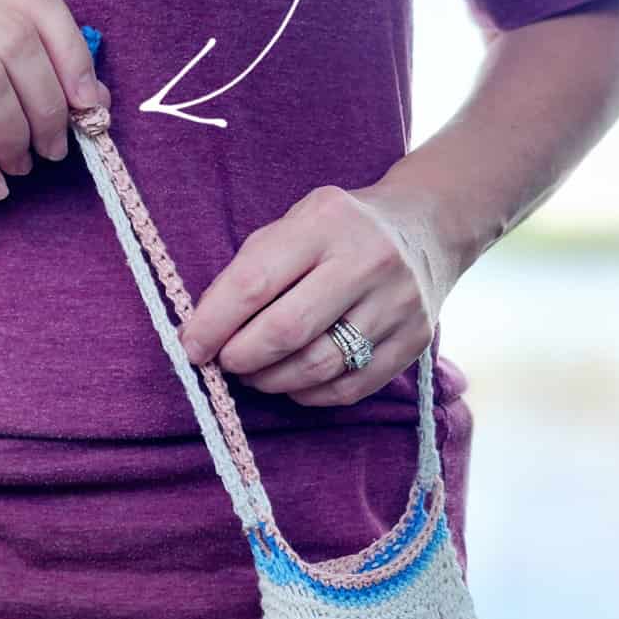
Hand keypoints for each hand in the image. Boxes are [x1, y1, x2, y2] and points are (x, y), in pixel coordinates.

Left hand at [177, 183, 459, 404]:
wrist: (427, 228)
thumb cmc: (339, 231)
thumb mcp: (293, 225)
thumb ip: (250, 270)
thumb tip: (202, 331)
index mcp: (326, 224)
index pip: (255, 283)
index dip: (214, 324)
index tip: (191, 347)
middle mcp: (367, 261)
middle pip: (287, 331)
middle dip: (241, 357)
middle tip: (225, 362)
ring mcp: (397, 304)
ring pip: (318, 366)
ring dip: (272, 381)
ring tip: (255, 374)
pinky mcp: (414, 341)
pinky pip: (349, 387)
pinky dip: (308, 394)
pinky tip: (293, 382)